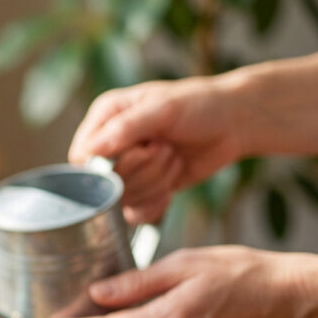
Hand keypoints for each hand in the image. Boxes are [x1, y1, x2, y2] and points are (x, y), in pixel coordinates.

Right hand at [69, 77, 244, 223]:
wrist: (234, 123)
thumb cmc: (200, 104)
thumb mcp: (163, 108)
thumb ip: (125, 129)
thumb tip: (92, 151)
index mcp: (106, 118)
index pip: (82, 156)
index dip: (106, 164)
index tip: (140, 150)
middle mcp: (111, 145)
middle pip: (103, 182)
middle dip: (142, 170)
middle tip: (166, 149)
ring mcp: (127, 169)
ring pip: (122, 199)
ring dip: (155, 183)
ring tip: (174, 158)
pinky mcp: (144, 189)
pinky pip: (135, 213)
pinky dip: (155, 204)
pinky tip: (171, 188)